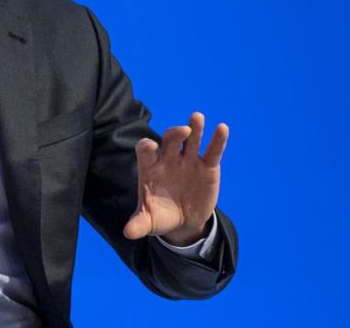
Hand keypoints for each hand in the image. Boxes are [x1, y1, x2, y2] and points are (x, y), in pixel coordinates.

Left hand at [123, 112, 227, 244]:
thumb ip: (138, 224)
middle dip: (175, 133)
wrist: (183, 221)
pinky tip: (222, 128)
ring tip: (197, 117)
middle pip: (170, 139)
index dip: (147, 146)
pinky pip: (213, 151)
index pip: (145, 149)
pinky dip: (218, 140)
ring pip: (191, 139)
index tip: (151, 147)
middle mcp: (169, 159)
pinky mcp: (207, 166)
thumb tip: (127, 233)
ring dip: (194, 127)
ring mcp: (189, 160)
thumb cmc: (161, 216)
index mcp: (151, 167)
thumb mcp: (149, 222)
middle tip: (183, 131)